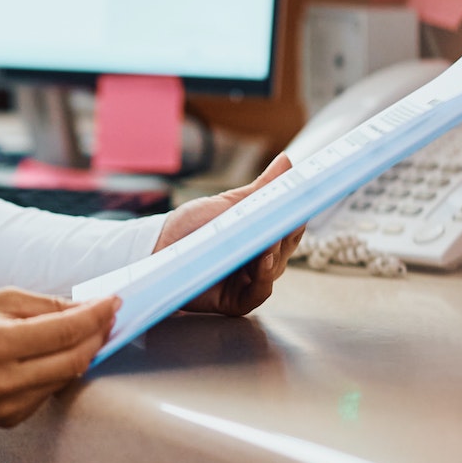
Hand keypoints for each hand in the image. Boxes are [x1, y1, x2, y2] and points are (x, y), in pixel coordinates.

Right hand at [0, 288, 118, 426]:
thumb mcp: (0, 300)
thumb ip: (47, 306)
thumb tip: (87, 309)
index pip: (65, 331)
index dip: (95, 316)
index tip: (113, 303)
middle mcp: (5, 380)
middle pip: (74, 360)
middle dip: (97, 336)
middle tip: (107, 317)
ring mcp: (8, 405)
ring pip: (66, 378)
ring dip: (81, 354)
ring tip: (85, 332)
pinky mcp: (10, 418)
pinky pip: (49, 393)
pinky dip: (59, 372)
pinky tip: (54, 356)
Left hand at [153, 154, 304, 317]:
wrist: (157, 248)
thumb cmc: (192, 226)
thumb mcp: (228, 204)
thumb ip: (260, 189)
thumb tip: (286, 162)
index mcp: (262, 235)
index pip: (290, 225)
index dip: (298, 212)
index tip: (303, 198)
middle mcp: (261, 259)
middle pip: (286, 246)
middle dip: (287, 231)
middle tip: (286, 216)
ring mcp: (250, 281)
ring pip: (275, 268)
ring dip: (274, 253)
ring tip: (269, 240)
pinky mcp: (236, 300)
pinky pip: (258, 293)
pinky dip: (264, 278)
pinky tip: (263, 261)